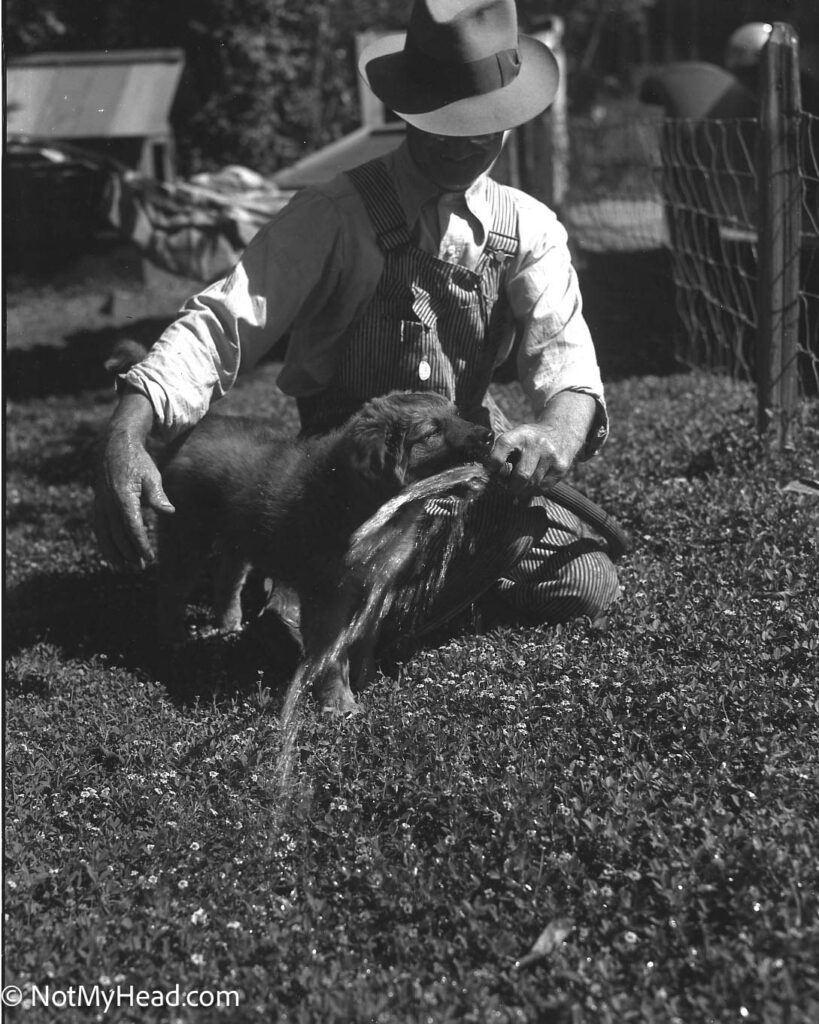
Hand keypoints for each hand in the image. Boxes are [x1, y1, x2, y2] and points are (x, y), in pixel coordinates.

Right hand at [94, 391, 174, 567]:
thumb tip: (169, 511)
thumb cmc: (139, 462)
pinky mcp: (97, 504)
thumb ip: (158, 495)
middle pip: (118, 534)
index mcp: (124, 496)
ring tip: (124, 568)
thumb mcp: (152, 475)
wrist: (115, 447)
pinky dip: (104, 543)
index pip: (132, 526)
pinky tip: (112, 556)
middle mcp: (108, 502)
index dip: (140, 544)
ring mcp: (100, 504)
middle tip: (141, 567)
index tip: (149, 558)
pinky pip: (99, 528)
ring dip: (114, 552)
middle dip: (129, 552)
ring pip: (105, 534)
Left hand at [486, 391, 597, 498]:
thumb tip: (491, 474)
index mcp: (521, 433)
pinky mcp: (561, 467)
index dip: (495, 461)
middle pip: (521, 475)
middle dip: (511, 486)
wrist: (562, 431)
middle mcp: (537, 443)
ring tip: (521, 485)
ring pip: (532, 485)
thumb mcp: (516, 437)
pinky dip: (534, 490)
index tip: (493, 470)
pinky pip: (543, 488)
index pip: (504, 445)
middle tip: (508, 486)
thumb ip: (502, 453)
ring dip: (523, 490)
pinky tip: (533, 483)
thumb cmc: (530, 440)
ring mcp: (551, 456)